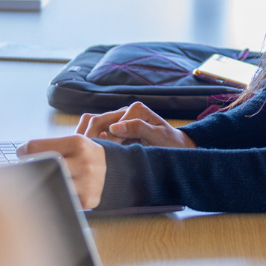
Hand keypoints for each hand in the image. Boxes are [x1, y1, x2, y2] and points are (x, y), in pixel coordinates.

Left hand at [18, 135, 106, 208]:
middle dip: (33, 170)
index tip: (21, 154)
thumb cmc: (87, 156)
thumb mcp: (75, 143)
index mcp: (77, 143)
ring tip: (43, 182)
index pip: (37, 147)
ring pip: (51, 186)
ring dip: (43, 186)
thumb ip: (51, 146)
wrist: (116, 171)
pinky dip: (58, 197)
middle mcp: (83, 162)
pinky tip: (59, 192)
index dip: (24, 151)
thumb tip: (23, 153)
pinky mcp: (88, 200)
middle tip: (29, 170)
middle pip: (43, 168)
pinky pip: (63, 200)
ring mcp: (87, 182)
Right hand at [77, 103, 195, 148]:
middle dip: (90, 137)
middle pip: (97, 120)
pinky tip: (94, 153)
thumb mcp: (158, 136)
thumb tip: (114, 127)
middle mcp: (125, 111)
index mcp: (136, 109)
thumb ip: (138, 128)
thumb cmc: (172, 143)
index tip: (107, 155)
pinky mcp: (116, 131)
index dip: (106, 140)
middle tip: (90, 156)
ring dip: (88, 138)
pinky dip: (92, 141)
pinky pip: (97, 133)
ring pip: (93, 125)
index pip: (112, 123)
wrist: (178, 148)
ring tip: (88, 155)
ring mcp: (119, 121)